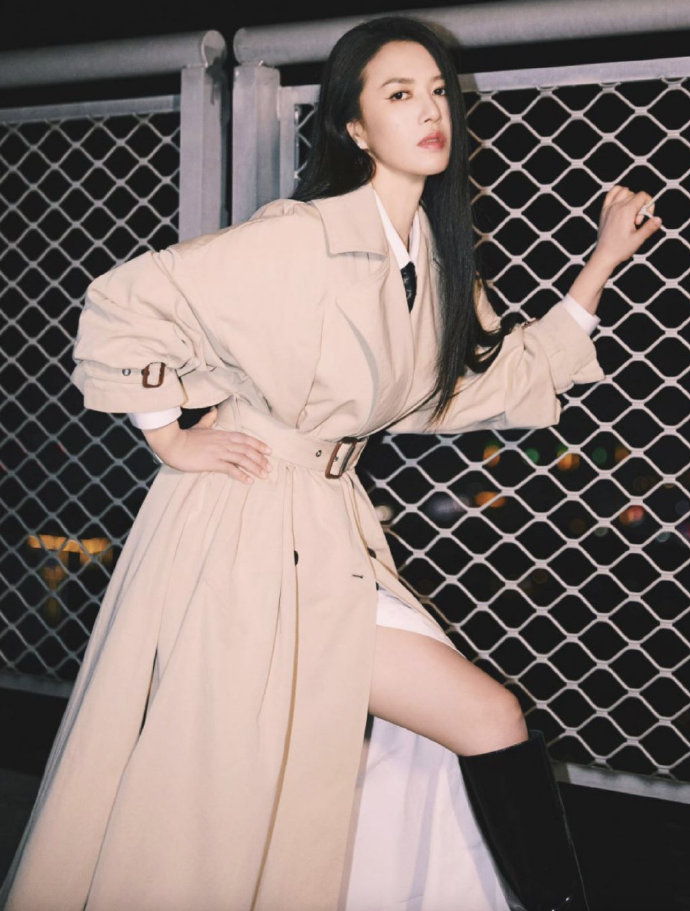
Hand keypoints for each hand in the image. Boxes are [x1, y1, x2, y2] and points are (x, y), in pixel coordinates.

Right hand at [143, 407, 270, 482]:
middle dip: (261, 459)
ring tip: (264, 475)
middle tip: (269, 468)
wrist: (172, 443)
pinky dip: (241, 475)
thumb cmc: (185, 437)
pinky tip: (249, 481)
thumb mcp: (199, 426)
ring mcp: (219, 452)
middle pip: (247, 450)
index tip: (269, 451)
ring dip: (255, 467)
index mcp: (222, 434)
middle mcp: (224, 442)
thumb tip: (214, 411)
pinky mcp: (212, 462)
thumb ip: (209, 419)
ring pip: (242, 459)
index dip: (258, 444)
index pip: (245, 438)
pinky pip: (230, 469)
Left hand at [594, 185, 661, 269]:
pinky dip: (618, 193)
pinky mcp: (604, 211)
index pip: (643, 195)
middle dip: (640, 206)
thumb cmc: (620, 249)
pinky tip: (622, 203)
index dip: (648, 205)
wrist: (604, 256)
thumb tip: (658, 219)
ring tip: (629, 214)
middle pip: (635, 195)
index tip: (643, 220)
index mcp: (626, 211)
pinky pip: (610, 193)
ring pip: (624, 191)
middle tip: (635, 222)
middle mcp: (616, 206)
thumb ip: (649, 228)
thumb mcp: (638, 240)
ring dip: (630, 199)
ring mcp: (609, 208)